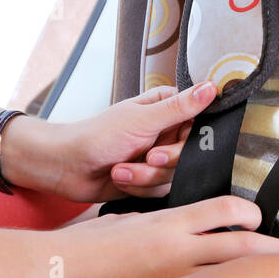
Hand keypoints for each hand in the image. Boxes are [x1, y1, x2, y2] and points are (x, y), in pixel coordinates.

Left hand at [5, 81, 218, 201]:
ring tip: (121, 169)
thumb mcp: (142, 119)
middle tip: (147, 157)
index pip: (200, 123)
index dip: (190, 139)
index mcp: (166, 109)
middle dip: (164, 162)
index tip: (172, 143)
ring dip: (145, 176)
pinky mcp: (149, 180)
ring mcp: (158, 158)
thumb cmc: (96, 136)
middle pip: (190, 154)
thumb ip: (180, 107)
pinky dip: (138, 187)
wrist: (67, 167)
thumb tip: (211, 87)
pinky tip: (119, 177)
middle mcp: (166, 132)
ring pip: (175, 175)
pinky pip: (161, 190)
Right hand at [29, 196, 278, 277]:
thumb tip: (176, 228)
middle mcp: (179, 247)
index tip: (264, 219)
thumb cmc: (83, 247)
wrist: (52, 273)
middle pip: (245, 246)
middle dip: (278, 253)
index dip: (252, 213)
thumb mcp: (125, 223)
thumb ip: (156, 225)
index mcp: (170, 220)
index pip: (227, 209)